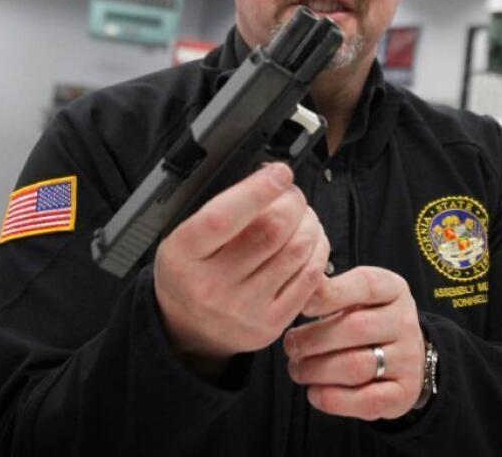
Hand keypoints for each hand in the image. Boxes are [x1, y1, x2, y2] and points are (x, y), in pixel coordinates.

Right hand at [154, 162, 329, 375]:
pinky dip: (317, 251)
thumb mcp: (185, 235)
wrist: (184, 327)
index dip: (258, 190)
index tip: (279, 173)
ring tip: (303, 215)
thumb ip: (224, 209)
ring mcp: (244, 308)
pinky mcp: (270, 324)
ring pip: (296, 252)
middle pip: (271, 231)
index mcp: (185, 255)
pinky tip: (311, 241)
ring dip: (309, 223)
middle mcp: (212, 285)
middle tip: (292, 193)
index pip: (224, 217)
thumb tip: (269, 180)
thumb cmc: (188, 272)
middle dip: (292, 202)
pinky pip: (309, 278)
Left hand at [283, 266, 424, 420]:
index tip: (302, 307)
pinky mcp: (404, 393)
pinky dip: (333, 399)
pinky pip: (367, 400)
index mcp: (393, 289)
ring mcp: (409, 359)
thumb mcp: (356, 295)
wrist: (407, 355)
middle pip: (355, 328)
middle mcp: (405, 322)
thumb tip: (302, 282)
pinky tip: (314, 392)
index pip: (365, 284)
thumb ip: (329, 288)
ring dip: (317, 370)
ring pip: (356, 366)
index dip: (331, 294)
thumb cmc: (369, 320)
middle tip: (290, 346)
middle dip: (312, 339)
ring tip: (297, 369)